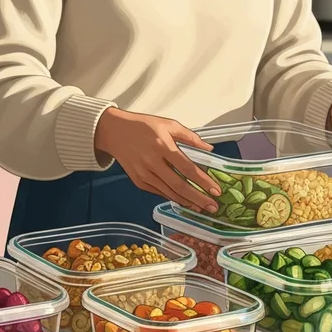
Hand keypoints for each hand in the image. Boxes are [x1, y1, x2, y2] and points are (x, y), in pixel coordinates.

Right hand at [94, 108, 221, 212]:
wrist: (115, 132)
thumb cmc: (143, 126)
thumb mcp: (169, 124)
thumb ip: (190, 137)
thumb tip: (209, 148)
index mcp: (163, 146)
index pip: (187, 168)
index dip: (203, 181)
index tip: (216, 190)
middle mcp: (153, 162)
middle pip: (179, 186)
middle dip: (198, 198)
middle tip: (213, 207)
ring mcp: (144, 174)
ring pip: (169, 193)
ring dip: (187, 202)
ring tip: (202, 207)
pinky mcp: (138, 181)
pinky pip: (159, 192)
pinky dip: (173, 198)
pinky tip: (184, 201)